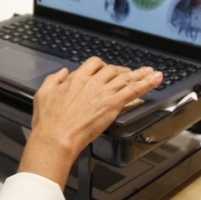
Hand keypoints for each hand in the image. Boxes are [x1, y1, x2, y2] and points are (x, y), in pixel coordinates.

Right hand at [18, 57, 161, 187]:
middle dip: (122, 71)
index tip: (105, 70)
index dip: (102, 66)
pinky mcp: (113, 104)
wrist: (57, 137)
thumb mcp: (43, 93)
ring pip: (126, 78)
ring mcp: (104, 92)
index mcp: (76, 78)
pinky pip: (134, 90)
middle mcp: (92, 82)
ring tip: (152, 72)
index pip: (94, 64)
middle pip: (112, 70)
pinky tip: (156, 79)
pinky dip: (147, 83)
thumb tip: (63, 72)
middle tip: (130, 74)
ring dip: (140, 74)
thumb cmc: (49, 121)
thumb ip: (54, 79)